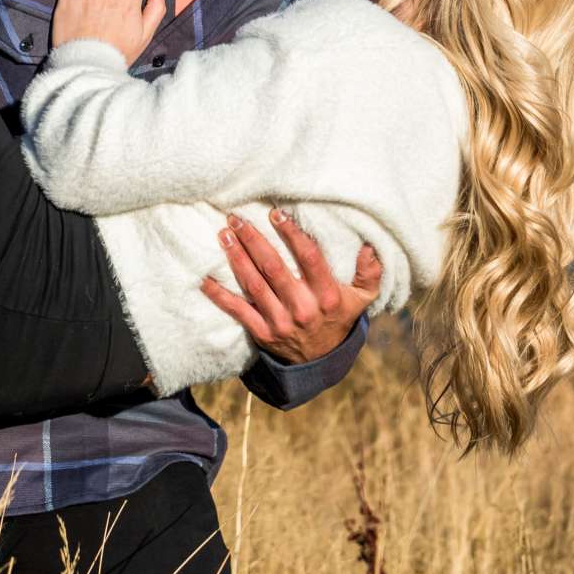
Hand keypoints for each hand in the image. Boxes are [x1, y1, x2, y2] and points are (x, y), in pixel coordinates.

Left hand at [202, 210, 382, 364]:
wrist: (321, 360)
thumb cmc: (339, 317)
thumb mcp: (362, 298)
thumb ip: (369, 273)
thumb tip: (369, 247)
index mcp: (326, 294)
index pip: (308, 258)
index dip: (291, 233)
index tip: (276, 212)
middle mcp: (302, 307)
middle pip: (273, 267)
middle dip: (253, 240)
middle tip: (237, 218)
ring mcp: (280, 321)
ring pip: (254, 284)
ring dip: (236, 258)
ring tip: (223, 235)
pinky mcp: (262, 333)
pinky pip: (238, 311)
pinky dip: (219, 295)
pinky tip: (205, 278)